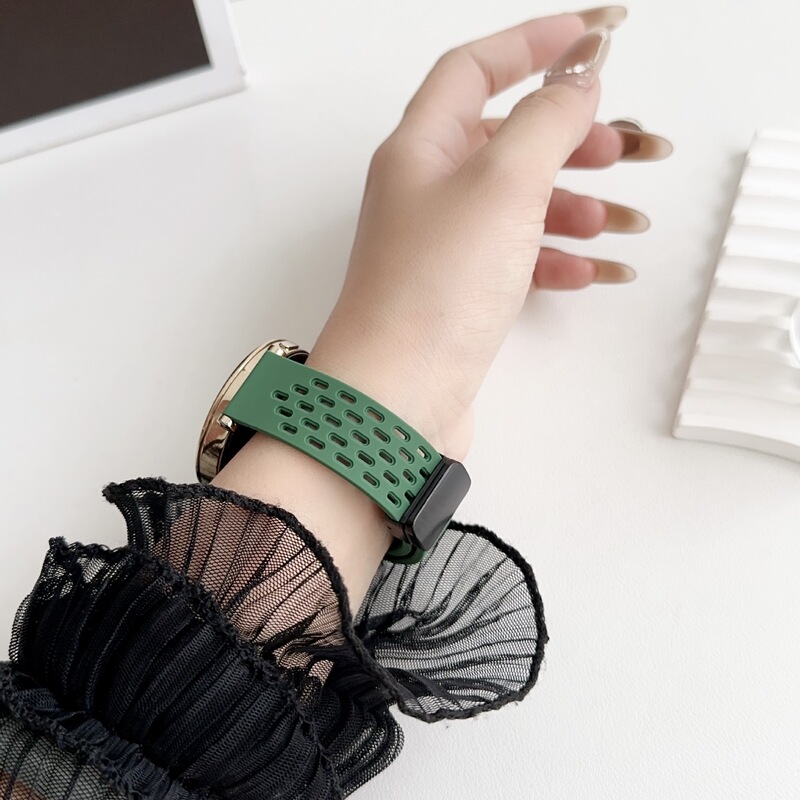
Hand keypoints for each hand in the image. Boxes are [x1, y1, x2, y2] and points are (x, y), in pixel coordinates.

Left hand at [215, 7, 672, 607]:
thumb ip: (546, 120)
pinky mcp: (459, 295)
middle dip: (571, 138)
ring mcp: (443, 247)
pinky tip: (595, 271)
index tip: (589, 36)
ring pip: (520, 204)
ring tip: (624, 220)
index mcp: (420, 148)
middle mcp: (426, 192)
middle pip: (506, 140)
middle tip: (626, 147)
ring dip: (576, 205)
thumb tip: (577, 77)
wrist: (399, 394)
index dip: (531, 43)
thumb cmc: (433, 289)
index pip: (473, 70)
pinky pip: (518, 259)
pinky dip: (560, 259)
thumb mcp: (502, 183)